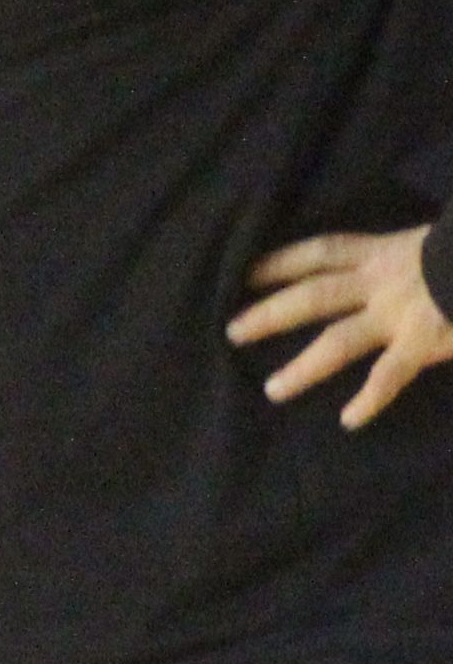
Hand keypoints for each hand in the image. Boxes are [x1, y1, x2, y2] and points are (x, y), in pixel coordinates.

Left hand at [236, 225, 451, 427]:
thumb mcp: (437, 245)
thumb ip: (409, 261)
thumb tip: (389, 274)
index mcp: (385, 252)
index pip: (320, 252)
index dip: (280, 261)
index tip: (244, 272)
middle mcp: (382, 281)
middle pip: (311, 295)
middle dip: (269, 313)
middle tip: (231, 331)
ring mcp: (400, 313)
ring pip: (337, 340)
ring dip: (303, 367)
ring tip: (273, 390)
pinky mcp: (423, 341)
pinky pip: (389, 374)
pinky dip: (370, 398)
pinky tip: (350, 419)